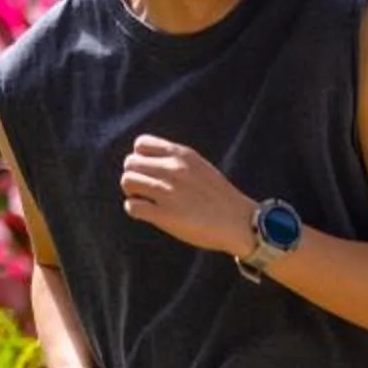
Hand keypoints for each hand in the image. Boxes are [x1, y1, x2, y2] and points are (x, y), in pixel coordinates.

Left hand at [120, 135, 252, 256]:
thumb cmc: (220, 197)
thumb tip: (149, 163)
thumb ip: (176, 161)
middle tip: (146, 190)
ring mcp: (167, 192)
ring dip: (133, 193)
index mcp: (182, 155)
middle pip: (130, 163)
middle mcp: (172, 169)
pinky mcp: (164, 215)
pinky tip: (149, 214)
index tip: (149, 171)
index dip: (140, 158)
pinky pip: (132, 207)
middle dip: (134, 176)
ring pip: (127, 182)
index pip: (141, 144)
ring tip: (147, 201)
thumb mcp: (200, 167)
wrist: (239, 222)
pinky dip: (135, 210)